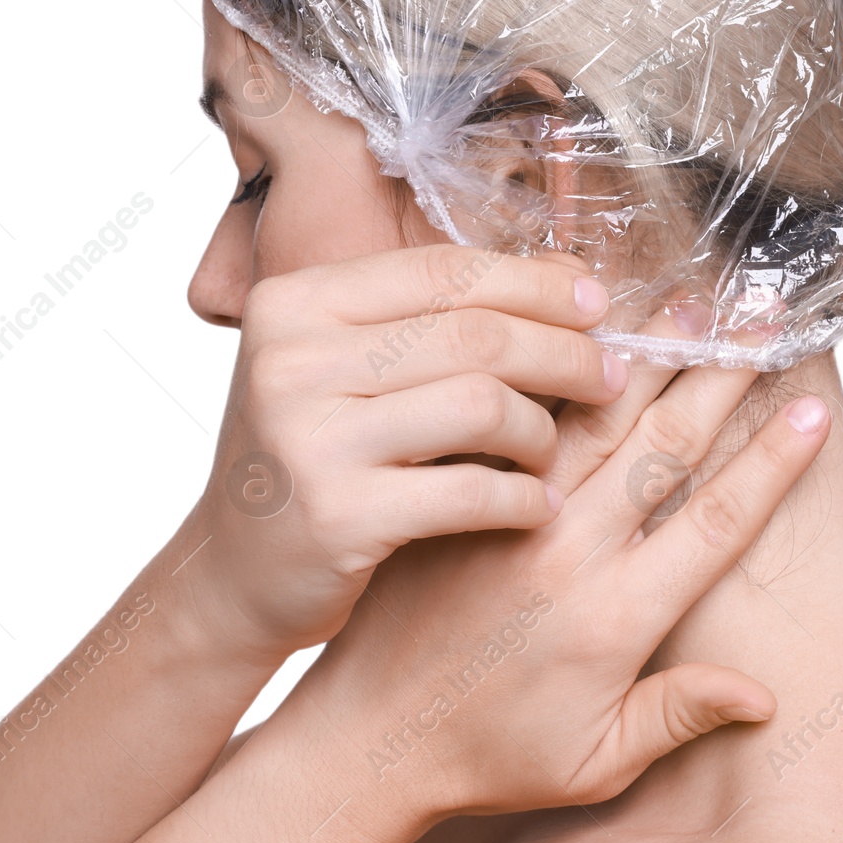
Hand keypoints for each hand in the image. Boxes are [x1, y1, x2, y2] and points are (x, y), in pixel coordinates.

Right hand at [174, 244, 628, 662]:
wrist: (233, 573)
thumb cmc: (313, 457)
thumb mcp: (346, 370)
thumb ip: (434, 320)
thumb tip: (567, 276)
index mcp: (296, 303)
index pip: (443, 269)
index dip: (534, 282)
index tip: (596, 303)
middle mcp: (291, 359)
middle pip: (475, 333)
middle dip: (563, 353)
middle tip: (610, 377)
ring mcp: (308, 437)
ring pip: (482, 405)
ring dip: (542, 430)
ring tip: (552, 452)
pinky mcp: (337, 516)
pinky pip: (470, 492)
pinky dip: (521, 500)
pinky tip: (538, 507)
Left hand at [281, 346, 830, 819]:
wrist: (368, 736)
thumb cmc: (489, 758)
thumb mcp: (595, 762)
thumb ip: (679, 715)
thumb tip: (766, 693)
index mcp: (615, 619)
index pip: (714, 522)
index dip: (770, 464)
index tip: (814, 411)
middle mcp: (568, 555)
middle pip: (661, 446)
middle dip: (717, 377)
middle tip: (757, 316)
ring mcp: (510, 518)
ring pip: (591, 420)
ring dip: (644, 358)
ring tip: (687, 306)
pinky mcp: (460, 497)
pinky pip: (518, 423)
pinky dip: (555, 376)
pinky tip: (579, 334)